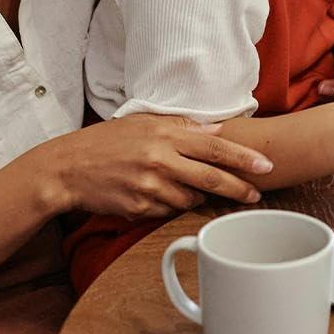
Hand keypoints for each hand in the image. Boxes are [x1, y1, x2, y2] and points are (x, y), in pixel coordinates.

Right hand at [46, 114, 273, 220]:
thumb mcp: (143, 122)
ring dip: (198, 197)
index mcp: (165, 136)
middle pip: (212, 179)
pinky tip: (158, 194)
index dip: (243, 159)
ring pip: (191, 199)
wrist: (67, 169)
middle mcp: (160, 161)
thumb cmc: (107, 142)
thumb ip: (181, 126)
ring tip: (187, 187)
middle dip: (240, 188)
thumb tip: (216, 129)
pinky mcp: (140, 208)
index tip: (267, 167)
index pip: (215, 147)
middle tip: (257, 195)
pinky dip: (171, 205)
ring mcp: (150, 187)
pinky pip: (168, 211)